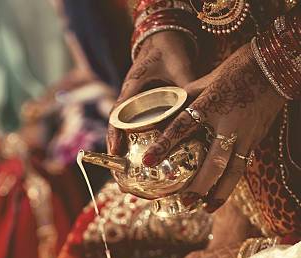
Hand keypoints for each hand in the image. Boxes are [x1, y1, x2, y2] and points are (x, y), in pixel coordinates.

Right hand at [108, 31, 195, 154]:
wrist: (163, 37)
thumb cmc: (169, 49)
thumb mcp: (179, 65)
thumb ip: (186, 85)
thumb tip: (195, 107)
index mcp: (133, 85)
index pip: (119, 112)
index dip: (115, 132)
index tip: (116, 150)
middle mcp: (129, 94)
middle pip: (116, 123)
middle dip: (115, 145)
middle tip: (119, 166)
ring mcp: (133, 99)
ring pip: (123, 125)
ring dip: (123, 143)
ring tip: (127, 166)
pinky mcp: (140, 103)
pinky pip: (133, 122)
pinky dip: (134, 137)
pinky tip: (142, 153)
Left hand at [142, 43, 285, 209]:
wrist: (277, 66)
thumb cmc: (240, 67)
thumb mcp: (208, 78)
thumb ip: (188, 96)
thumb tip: (167, 108)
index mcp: (211, 104)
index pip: (182, 127)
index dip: (164, 145)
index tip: (148, 162)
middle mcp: (228, 124)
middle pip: (213, 162)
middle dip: (199, 185)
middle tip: (184, 200)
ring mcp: (245, 134)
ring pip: (233, 171)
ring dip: (219, 193)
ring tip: (206, 208)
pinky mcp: (256, 139)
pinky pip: (242, 166)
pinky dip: (231, 182)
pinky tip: (221, 195)